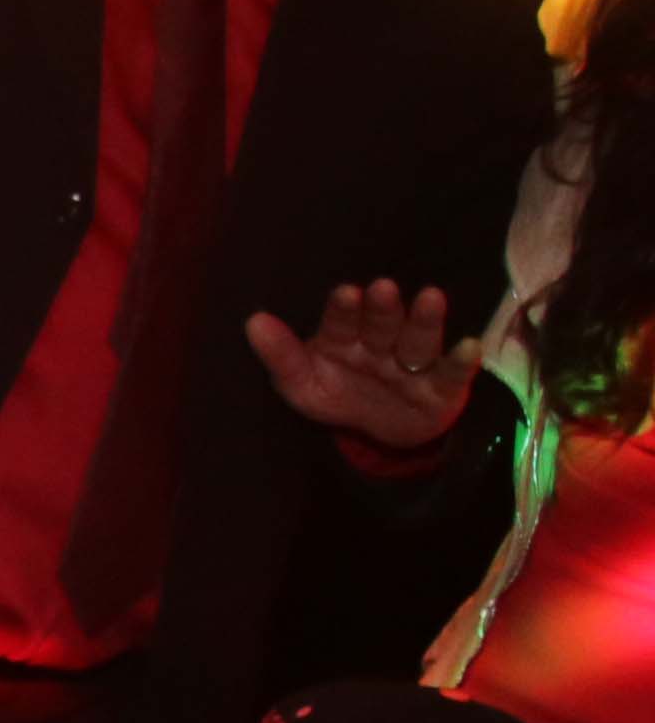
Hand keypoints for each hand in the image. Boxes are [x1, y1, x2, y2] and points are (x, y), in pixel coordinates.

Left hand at [248, 279, 473, 451]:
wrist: (379, 433)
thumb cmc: (339, 395)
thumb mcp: (302, 385)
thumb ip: (281, 356)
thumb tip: (253, 321)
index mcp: (345, 338)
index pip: (342, 320)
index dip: (343, 309)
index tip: (345, 293)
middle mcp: (382, 343)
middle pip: (383, 324)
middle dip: (382, 308)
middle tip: (381, 289)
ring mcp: (414, 363)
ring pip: (419, 340)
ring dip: (425, 320)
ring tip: (430, 296)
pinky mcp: (444, 387)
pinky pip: (453, 373)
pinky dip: (462, 360)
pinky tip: (469, 345)